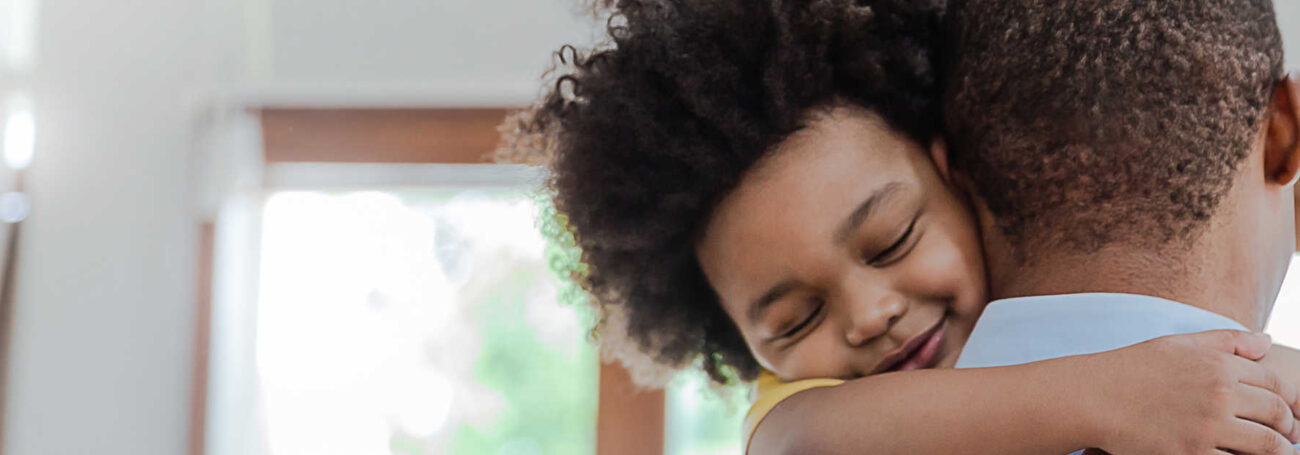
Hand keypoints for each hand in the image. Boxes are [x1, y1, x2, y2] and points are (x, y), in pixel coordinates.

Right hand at [1076, 330, 1299, 454]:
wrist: (1093, 397)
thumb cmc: (1133, 368)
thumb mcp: (1180, 344)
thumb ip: (1227, 342)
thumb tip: (1267, 341)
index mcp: (1219, 364)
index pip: (1276, 383)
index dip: (1292, 400)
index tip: (1293, 414)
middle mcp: (1219, 393)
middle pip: (1276, 414)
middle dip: (1289, 429)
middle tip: (1290, 438)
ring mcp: (1207, 427)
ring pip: (1266, 445)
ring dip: (1279, 452)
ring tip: (1279, 454)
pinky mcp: (1192, 454)